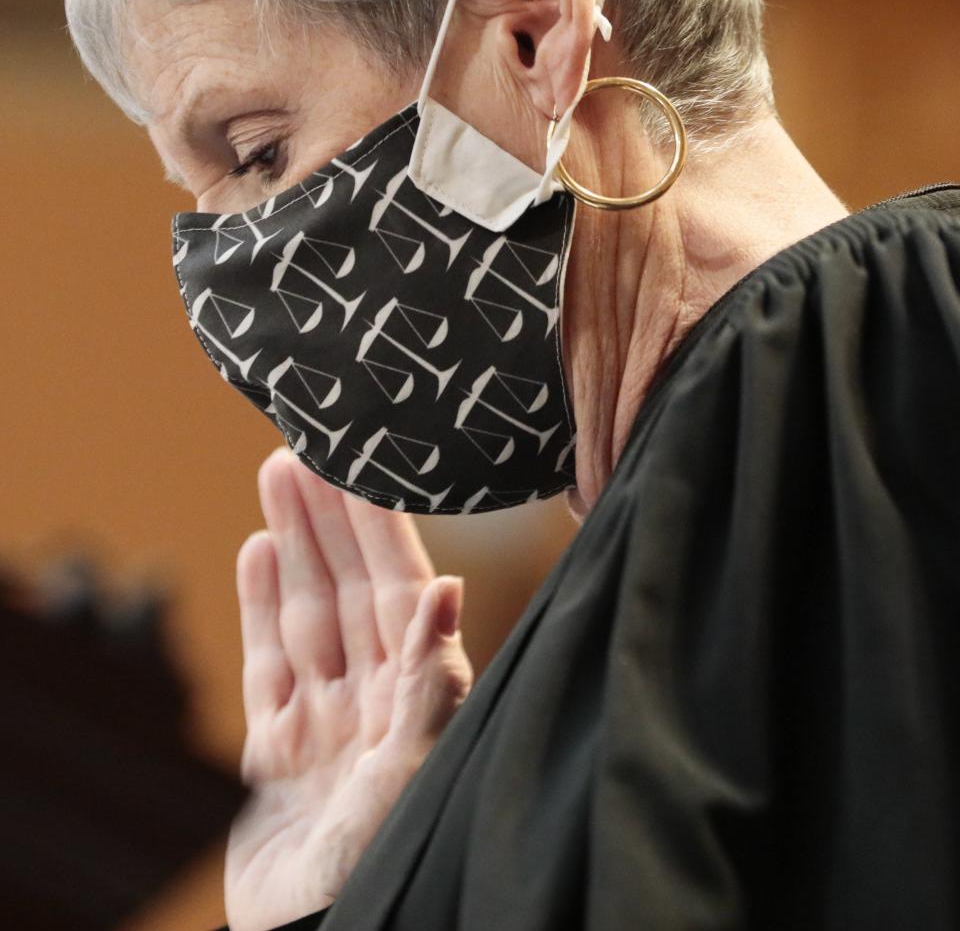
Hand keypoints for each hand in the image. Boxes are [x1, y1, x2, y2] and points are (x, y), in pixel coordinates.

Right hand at [225, 448, 472, 930]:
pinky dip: (259, 607)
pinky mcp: (279, 753)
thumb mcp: (413, 773)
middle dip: (328, 521)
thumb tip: (448, 590)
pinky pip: (270, 662)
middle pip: (348, 587)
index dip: (379, 527)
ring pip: (307, 612)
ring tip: (277, 481)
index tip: (360, 468)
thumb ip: (429, 683)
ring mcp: (325, 721)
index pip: (399, 589)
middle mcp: (373, 698)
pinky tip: (255, 552)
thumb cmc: (382, 868)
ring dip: (292, 547)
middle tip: (303, 451)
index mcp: (415, 696)